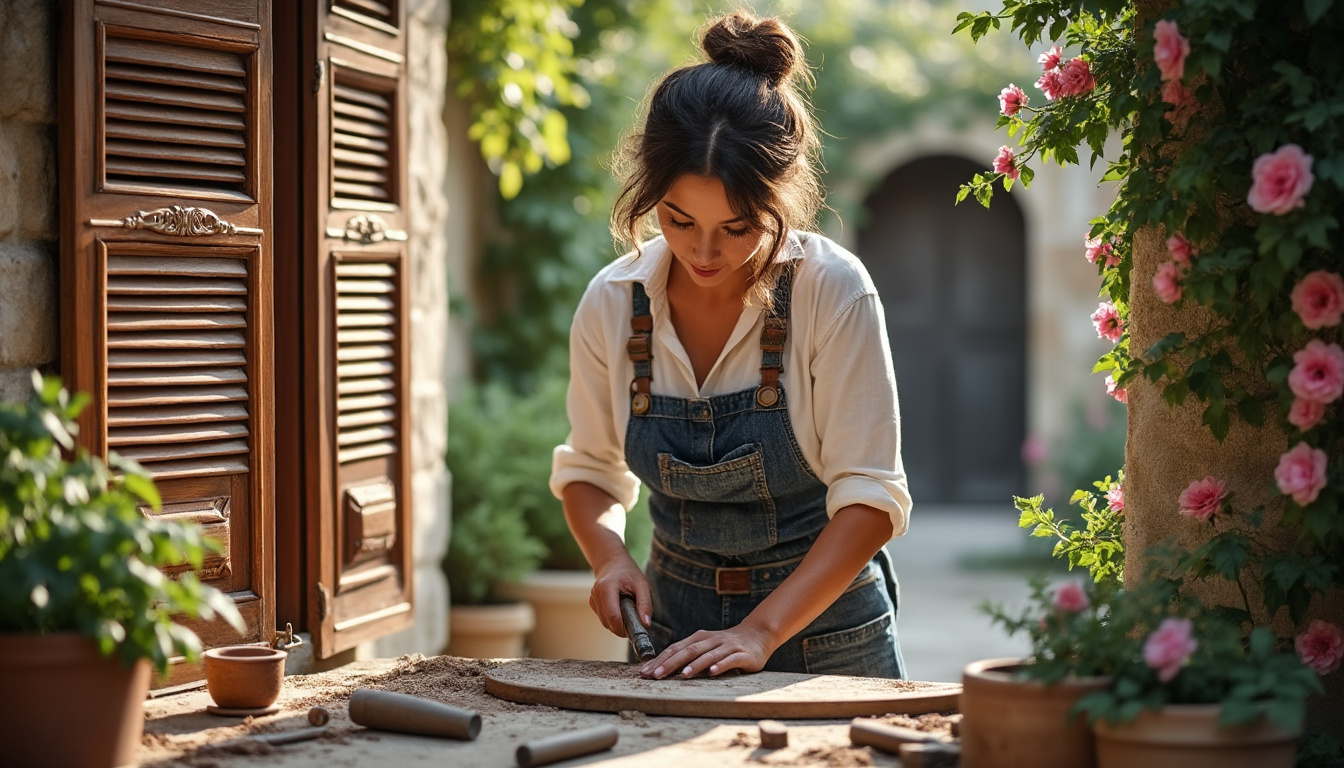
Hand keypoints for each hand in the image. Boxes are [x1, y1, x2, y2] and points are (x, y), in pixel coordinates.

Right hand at [589, 552, 651, 637]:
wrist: (612, 561)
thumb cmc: (628, 572)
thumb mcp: (642, 584)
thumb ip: (645, 605)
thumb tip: (646, 625)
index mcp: (606, 588)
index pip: (613, 617)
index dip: (625, 628)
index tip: (637, 629)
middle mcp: (595, 595)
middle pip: (609, 623)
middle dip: (623, 627)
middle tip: (636, 619)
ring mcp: (592, 599)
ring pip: (606, 623)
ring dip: (618, 623)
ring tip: (629, 610)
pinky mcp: (592, 603)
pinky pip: (604, 619)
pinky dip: (614, 619)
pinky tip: (621, 608)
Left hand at [639, 623, 773, 678]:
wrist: (757, 635)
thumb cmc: (726, 645)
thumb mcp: (706, 646)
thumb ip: (688, 654)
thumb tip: (662, 667)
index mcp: (699, 638)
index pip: (676, 648)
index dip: (660, 660)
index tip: (645, 672)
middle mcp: (712, 640)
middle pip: (688, 651)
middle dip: (671, 663)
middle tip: (656, 675)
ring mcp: (728, 646)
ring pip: (708, 655)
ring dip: (695, 665)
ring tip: (683, 675)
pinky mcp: (743, 655)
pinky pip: (730, 660)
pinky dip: (720, 665)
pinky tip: (712, 673)